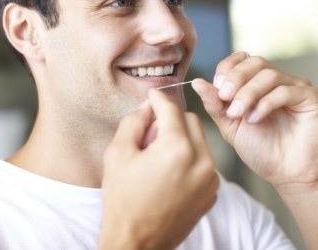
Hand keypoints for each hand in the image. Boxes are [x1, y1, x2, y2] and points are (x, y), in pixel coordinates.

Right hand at [99, 89, 217, 249]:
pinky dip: (189, 155)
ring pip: (199, 138)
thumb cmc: (123, 199)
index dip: (159, 98)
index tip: (152, 94)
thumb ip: (134, 121)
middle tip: (151, 132)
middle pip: (190, 119)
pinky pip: (204, 159)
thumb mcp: (117, 153)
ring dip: (181, 136)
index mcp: (177, 149)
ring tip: (159, 153)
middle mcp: (201, 161)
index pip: (171, 109)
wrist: (137, 243)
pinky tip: (170, 169)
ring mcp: (210, 178)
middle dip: (171, 118)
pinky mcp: (212, 191)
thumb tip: (147, 106)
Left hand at [192, 51, 317, 187]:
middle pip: (254, 63)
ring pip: (268, 75)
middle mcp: (275, 81)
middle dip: (235, 79)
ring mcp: (293, 87)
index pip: (239, 60)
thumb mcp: (229, 124)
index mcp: (254, 83)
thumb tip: (197, 82)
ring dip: (248, 93)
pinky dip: (265, 103)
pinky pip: (285, 91)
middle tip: (225, 97)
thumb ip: (214, 103)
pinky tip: (255, 119)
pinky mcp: (308, 98)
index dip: (226, 69)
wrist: (285, 174)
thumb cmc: (260, 149)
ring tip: (238, 114)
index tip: (216, 87)